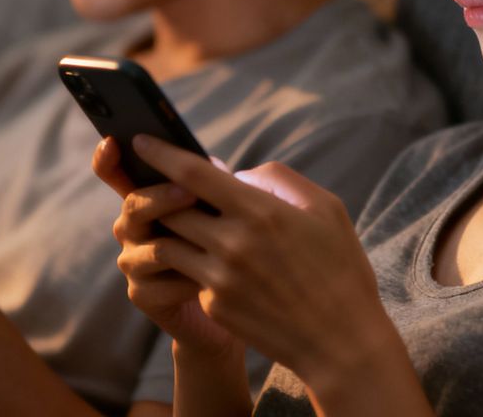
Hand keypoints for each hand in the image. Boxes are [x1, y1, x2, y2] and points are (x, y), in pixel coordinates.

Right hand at [93, 138, 242, 357]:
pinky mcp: (143, 295)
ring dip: (178, 241)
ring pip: (146, 246)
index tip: (112, 142)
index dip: (109, 159)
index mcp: (149, 198)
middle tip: (190, 192)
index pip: (118, 173)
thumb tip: (213, 166)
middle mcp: (134, 227)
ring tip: (209, 239)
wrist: (237, 301)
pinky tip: (209, 282)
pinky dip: (186, 281)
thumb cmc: (230, 247)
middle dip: (160, 197)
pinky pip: (158, 284)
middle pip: (133, 205)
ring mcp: (134, 261)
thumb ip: (217, 185)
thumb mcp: (228, 209)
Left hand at [123, 135, 395, 388]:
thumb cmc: (341, 268)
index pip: (192, 173)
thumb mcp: (326, 209)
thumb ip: (279, 179)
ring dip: (171, 231)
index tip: (141, 140)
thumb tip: (237, 175)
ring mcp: (220, 279)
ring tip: (183, 224)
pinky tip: (213, 265)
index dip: (161, 153)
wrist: (341, 342)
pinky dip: (194, 264)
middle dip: (162, 195)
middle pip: (170, 208)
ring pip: (169, 244)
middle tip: (162, 186)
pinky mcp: (216, 306)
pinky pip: (190, 275)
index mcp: (260, 212)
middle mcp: (232, 244)